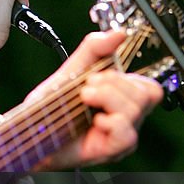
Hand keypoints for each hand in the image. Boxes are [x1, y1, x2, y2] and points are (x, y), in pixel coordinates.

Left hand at [26, 31, 162, 168]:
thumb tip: (118, 33)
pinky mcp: (113, 150)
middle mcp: (126, 116)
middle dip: (114, 82)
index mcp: (121, 98)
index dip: (125, 75)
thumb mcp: (72, 71)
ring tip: (86, 99)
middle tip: (88, 87)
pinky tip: (94, 121)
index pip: (149, 85)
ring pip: (137, 109)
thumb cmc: (53, 108)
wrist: (34, 132)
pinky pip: (127, 134)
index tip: (97, 74)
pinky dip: (110, 122)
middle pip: (148, 93)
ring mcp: (122, 134)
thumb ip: (94, 49)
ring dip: (107, 97)